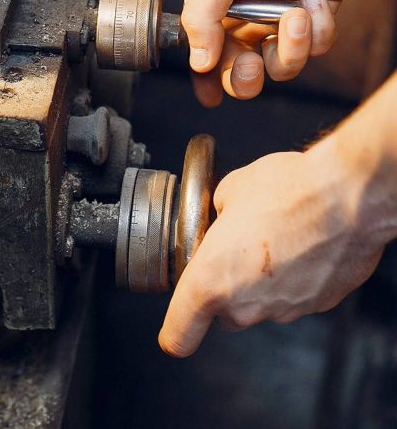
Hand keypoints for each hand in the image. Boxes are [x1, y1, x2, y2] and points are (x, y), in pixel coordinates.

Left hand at [158, 142, 383, 356]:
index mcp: (212, 280)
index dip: (174, 332)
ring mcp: (285, 308)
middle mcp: (247, 304)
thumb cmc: (287, 190)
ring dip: (260, 281)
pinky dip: (293, 277)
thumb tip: (222, 216)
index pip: (179, 334)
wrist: (349, 197)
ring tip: (271, 237)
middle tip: (230, 251)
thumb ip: (215, 216)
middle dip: (222, 289)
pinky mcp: (319, 304)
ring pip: (260, 304)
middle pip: (223, 314)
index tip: (176, 326)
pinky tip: (299, 243)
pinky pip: (294, 296)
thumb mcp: (227, 191)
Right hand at [182, 0, 371, 105]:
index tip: (209, 98)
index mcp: (213, 1)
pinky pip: (317, 45)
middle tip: (248, 65)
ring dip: (290, 47)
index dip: (205, 77)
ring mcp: (281, 13)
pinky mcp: (317, 11)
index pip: (204, 50)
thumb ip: (200, 19)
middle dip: (245, 75)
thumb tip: (196, 63)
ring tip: (296, 15)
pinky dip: (319, 29)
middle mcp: (245, 11)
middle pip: (241, 68)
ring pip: (282, 63)